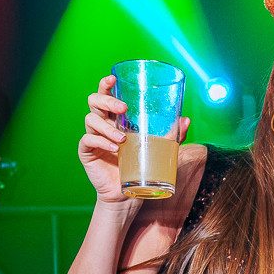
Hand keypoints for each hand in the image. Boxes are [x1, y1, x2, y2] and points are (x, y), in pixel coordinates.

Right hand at [81, 74, 190, 202]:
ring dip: (107, 127)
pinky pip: (88, 140)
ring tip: (123, 139)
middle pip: (94, 102)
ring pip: (91, 120)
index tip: (113, 79)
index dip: (106, 84)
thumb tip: (186, 120)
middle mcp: (102, 124)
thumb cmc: (141, 167)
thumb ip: (170, 134)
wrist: (129, 194)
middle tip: (123, 109)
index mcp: (115, 118)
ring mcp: (93, 137)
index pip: (105, 95)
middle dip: (107, 101)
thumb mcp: (158, 148)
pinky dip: (101, 142)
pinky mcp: (87, 152)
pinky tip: (115, 150)